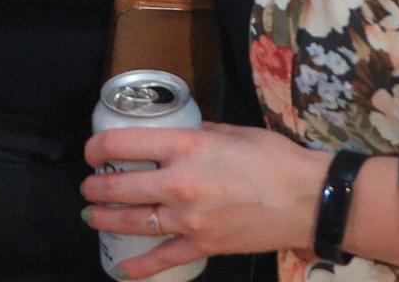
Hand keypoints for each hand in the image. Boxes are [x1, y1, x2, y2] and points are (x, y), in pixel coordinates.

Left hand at [81, 122, 328, 280]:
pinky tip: (123, 271)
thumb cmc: (273, 158)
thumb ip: (196, 133)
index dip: (97, 147)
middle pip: (118, 186)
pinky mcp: (203, 246)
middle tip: (90, 186)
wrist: (308, 199)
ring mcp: (188, 219)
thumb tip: (175, 134)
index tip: (91, 152)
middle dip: (96, 187)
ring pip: (131, 221)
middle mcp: (179, 183)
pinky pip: (162, 259)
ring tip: (92, 215)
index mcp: (185, 147)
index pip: (121, 144)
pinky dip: (139, 268)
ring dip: (104, 218)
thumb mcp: (230, 131)